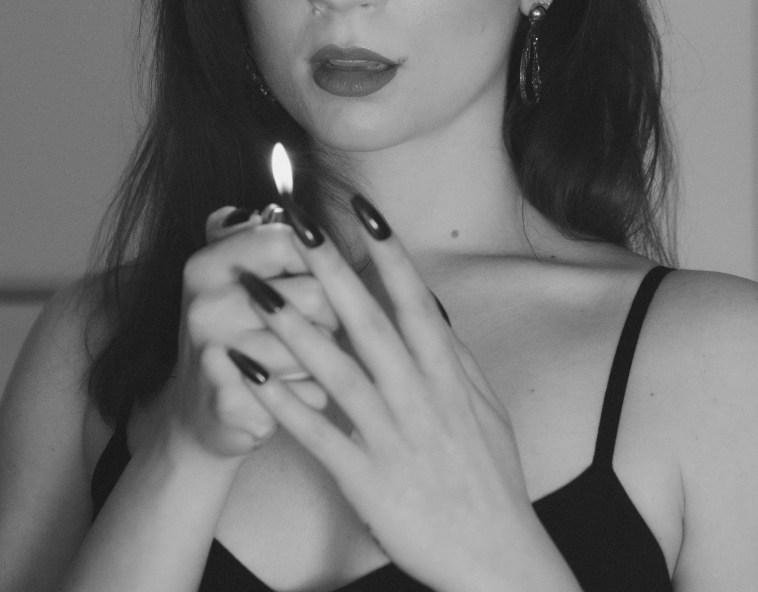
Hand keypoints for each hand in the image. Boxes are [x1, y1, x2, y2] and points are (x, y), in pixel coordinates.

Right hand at [163, 206, 338, 459]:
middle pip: (316, 294)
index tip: (322, 277)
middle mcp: (206, 306)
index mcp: (206, 266)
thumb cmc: (229, 335)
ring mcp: (214, 357)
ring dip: (326, 360)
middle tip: (323, 327)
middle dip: (333, 315)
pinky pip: (310, 393)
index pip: (288, 240)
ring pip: (319, 347)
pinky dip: (314, 395)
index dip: (320, 260)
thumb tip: (283, 210)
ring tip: (306, 363)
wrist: (196, 415)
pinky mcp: (232, 405)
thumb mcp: (227, 277)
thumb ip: (252, 236)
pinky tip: (296, 396)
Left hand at [229, 196, 531, 589]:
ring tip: (255, 288)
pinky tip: (251, 374)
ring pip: (338, 371)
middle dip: (331, 269)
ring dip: (294, 326)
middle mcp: (421, 398)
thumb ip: (456, 357)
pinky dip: (285, 404)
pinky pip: (319, 436)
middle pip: (370, 322)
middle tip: (296, 224)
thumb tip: (431, 310)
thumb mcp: (485, 408)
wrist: (496, 559)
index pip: (416, 301)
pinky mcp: (367, 481)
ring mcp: (393, 439)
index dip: (389, 253)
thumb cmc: (491, 479)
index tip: (363, 210)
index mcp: (449, 377)